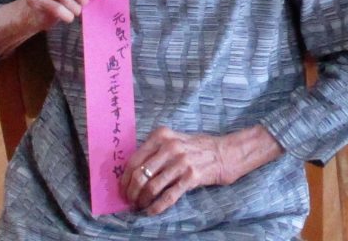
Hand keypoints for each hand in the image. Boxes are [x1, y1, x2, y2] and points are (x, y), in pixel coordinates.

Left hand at [120, 125, 282, 215]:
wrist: (225, 152)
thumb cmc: (196, 148)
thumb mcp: (174, 140)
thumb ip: (154, 151)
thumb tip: (131, 173)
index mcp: (161, 136)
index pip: (134, 160)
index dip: (125, 178)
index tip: (122, 189)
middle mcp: (170, 147)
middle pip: (140, 175)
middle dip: (131, 192)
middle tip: (130, 201)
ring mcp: (181, 162)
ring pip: (152, 187)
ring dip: (142, 201)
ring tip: (140, 207)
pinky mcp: (191, 177)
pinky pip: (168, 196)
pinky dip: (156, 207)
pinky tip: (152, 211)